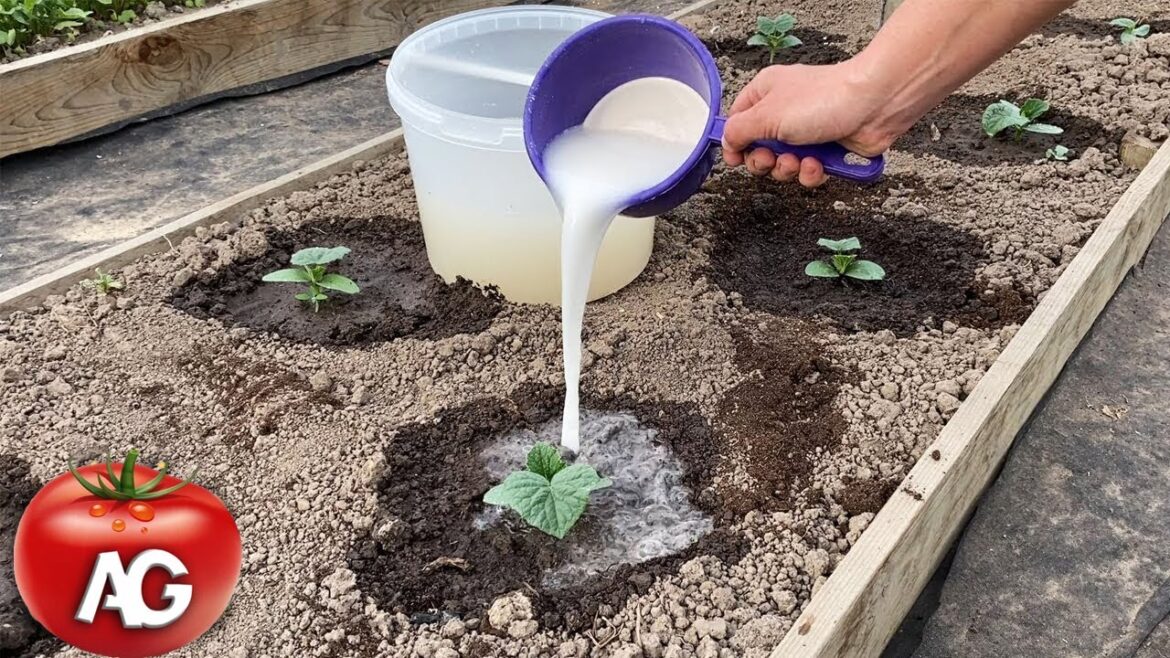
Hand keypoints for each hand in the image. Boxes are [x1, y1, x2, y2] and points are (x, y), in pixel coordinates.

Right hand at [722, 61, 893, 187]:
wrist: (875, 105)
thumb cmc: (824, 99)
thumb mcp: (767, 115)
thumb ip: (738, 131)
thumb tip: (726, 143)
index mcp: (766, 93)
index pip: (737, 121)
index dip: (734, 142)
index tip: (735, 157)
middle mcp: (785, 111)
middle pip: (759, 149)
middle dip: (764, 161)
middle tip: (772, 158)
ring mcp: (807, 132)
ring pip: (783, 165)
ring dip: (788, 169)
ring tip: (799, 160)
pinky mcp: (827, 150)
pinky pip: (808, 172)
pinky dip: (812, 173)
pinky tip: (820, 163)